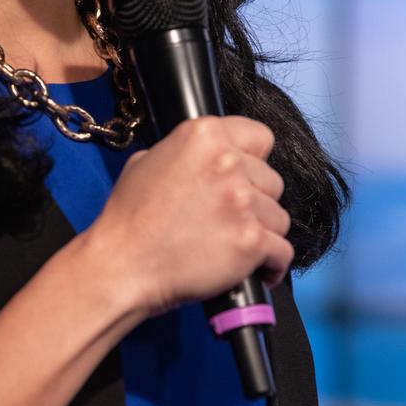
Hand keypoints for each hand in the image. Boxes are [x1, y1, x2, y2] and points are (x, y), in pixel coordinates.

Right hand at [85, 115, 293, 320]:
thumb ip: (186, 153)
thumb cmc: (129, 220)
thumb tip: (207, 158)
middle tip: (229, 218)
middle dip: (256, 200)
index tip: (245, 177)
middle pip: (273, 180)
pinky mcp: (251, 240)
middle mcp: (228, 162)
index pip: (260, 137)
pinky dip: (272, 264)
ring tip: (236, 245)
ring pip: (279, 217)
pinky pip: (283, 252)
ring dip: (263, 232)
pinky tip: (257, 269)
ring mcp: (242, 202)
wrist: (122, 265)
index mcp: (204, 136)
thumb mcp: (147, 161)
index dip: (253, 160)